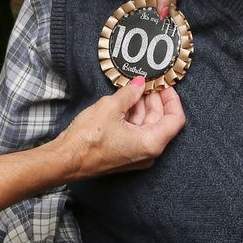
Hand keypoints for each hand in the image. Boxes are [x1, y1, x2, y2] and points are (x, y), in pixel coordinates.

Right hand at [58, 77, 184, 180]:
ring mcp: (136, 155)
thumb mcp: (110, 107)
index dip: (172, 99)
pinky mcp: (125, 153)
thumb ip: (130, 93)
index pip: (176, 119)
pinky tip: (124, 102)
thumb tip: (140, 84)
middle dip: (155, 100)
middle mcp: (148, 153)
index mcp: (151, 143)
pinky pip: (136, 132)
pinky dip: (133, 116)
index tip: (164, 85)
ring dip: (142, 106)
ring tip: (133, 89)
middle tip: (147, 82)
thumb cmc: (87, 140)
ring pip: (147, 126)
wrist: (66, 160)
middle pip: (161, 121)